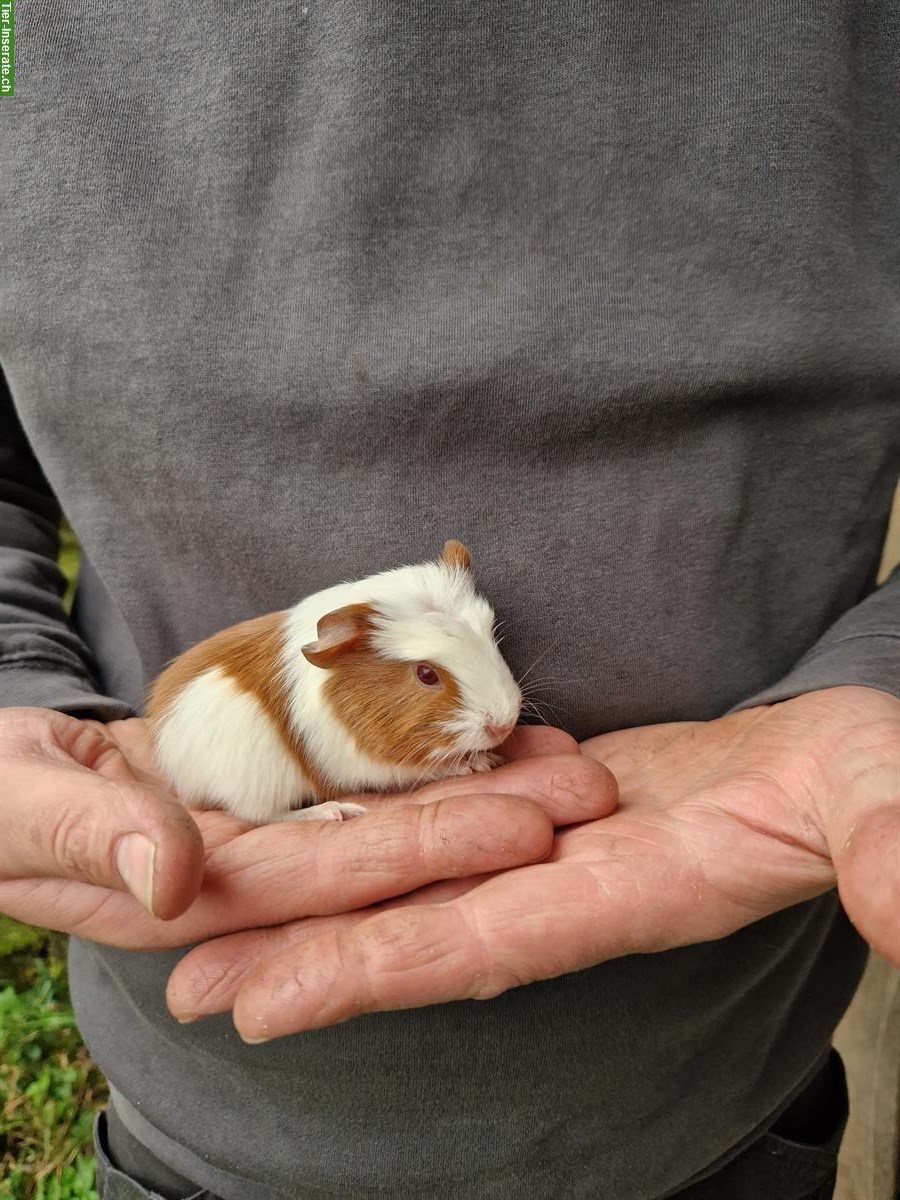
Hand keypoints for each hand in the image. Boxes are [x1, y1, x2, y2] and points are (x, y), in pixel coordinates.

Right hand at [0, 709, 615, 951]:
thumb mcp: (16, 811)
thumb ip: (95, 840)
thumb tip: (175, 879)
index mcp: (195, 895)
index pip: (332, 874)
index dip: (428, 849)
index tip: (523, 827)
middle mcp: (247, 874)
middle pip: (384, 850)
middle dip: (486, 823)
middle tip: (584, 788)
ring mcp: (257, 833)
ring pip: (379, 810)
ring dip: (470, 788)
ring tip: (561, 757)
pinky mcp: (259, 789)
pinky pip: (348, 771)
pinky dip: (414, 753)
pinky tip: (479, 732)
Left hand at [166, 686, 898, 1041]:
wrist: (844, 760)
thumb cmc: (880, 783)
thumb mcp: (893, 807)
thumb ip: (889, 856)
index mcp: (633, 893)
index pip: (484, 943)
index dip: (373, 974)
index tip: (262, 1009)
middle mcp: (571, 881)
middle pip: (418, 922)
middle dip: (301, 953)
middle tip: (180, 977)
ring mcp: (554, 845)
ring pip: (419, 868)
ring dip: (324, 886)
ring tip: (223, 896)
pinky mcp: (552, 802)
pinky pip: (448, 815)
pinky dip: (378, 821)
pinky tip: (320, 817)